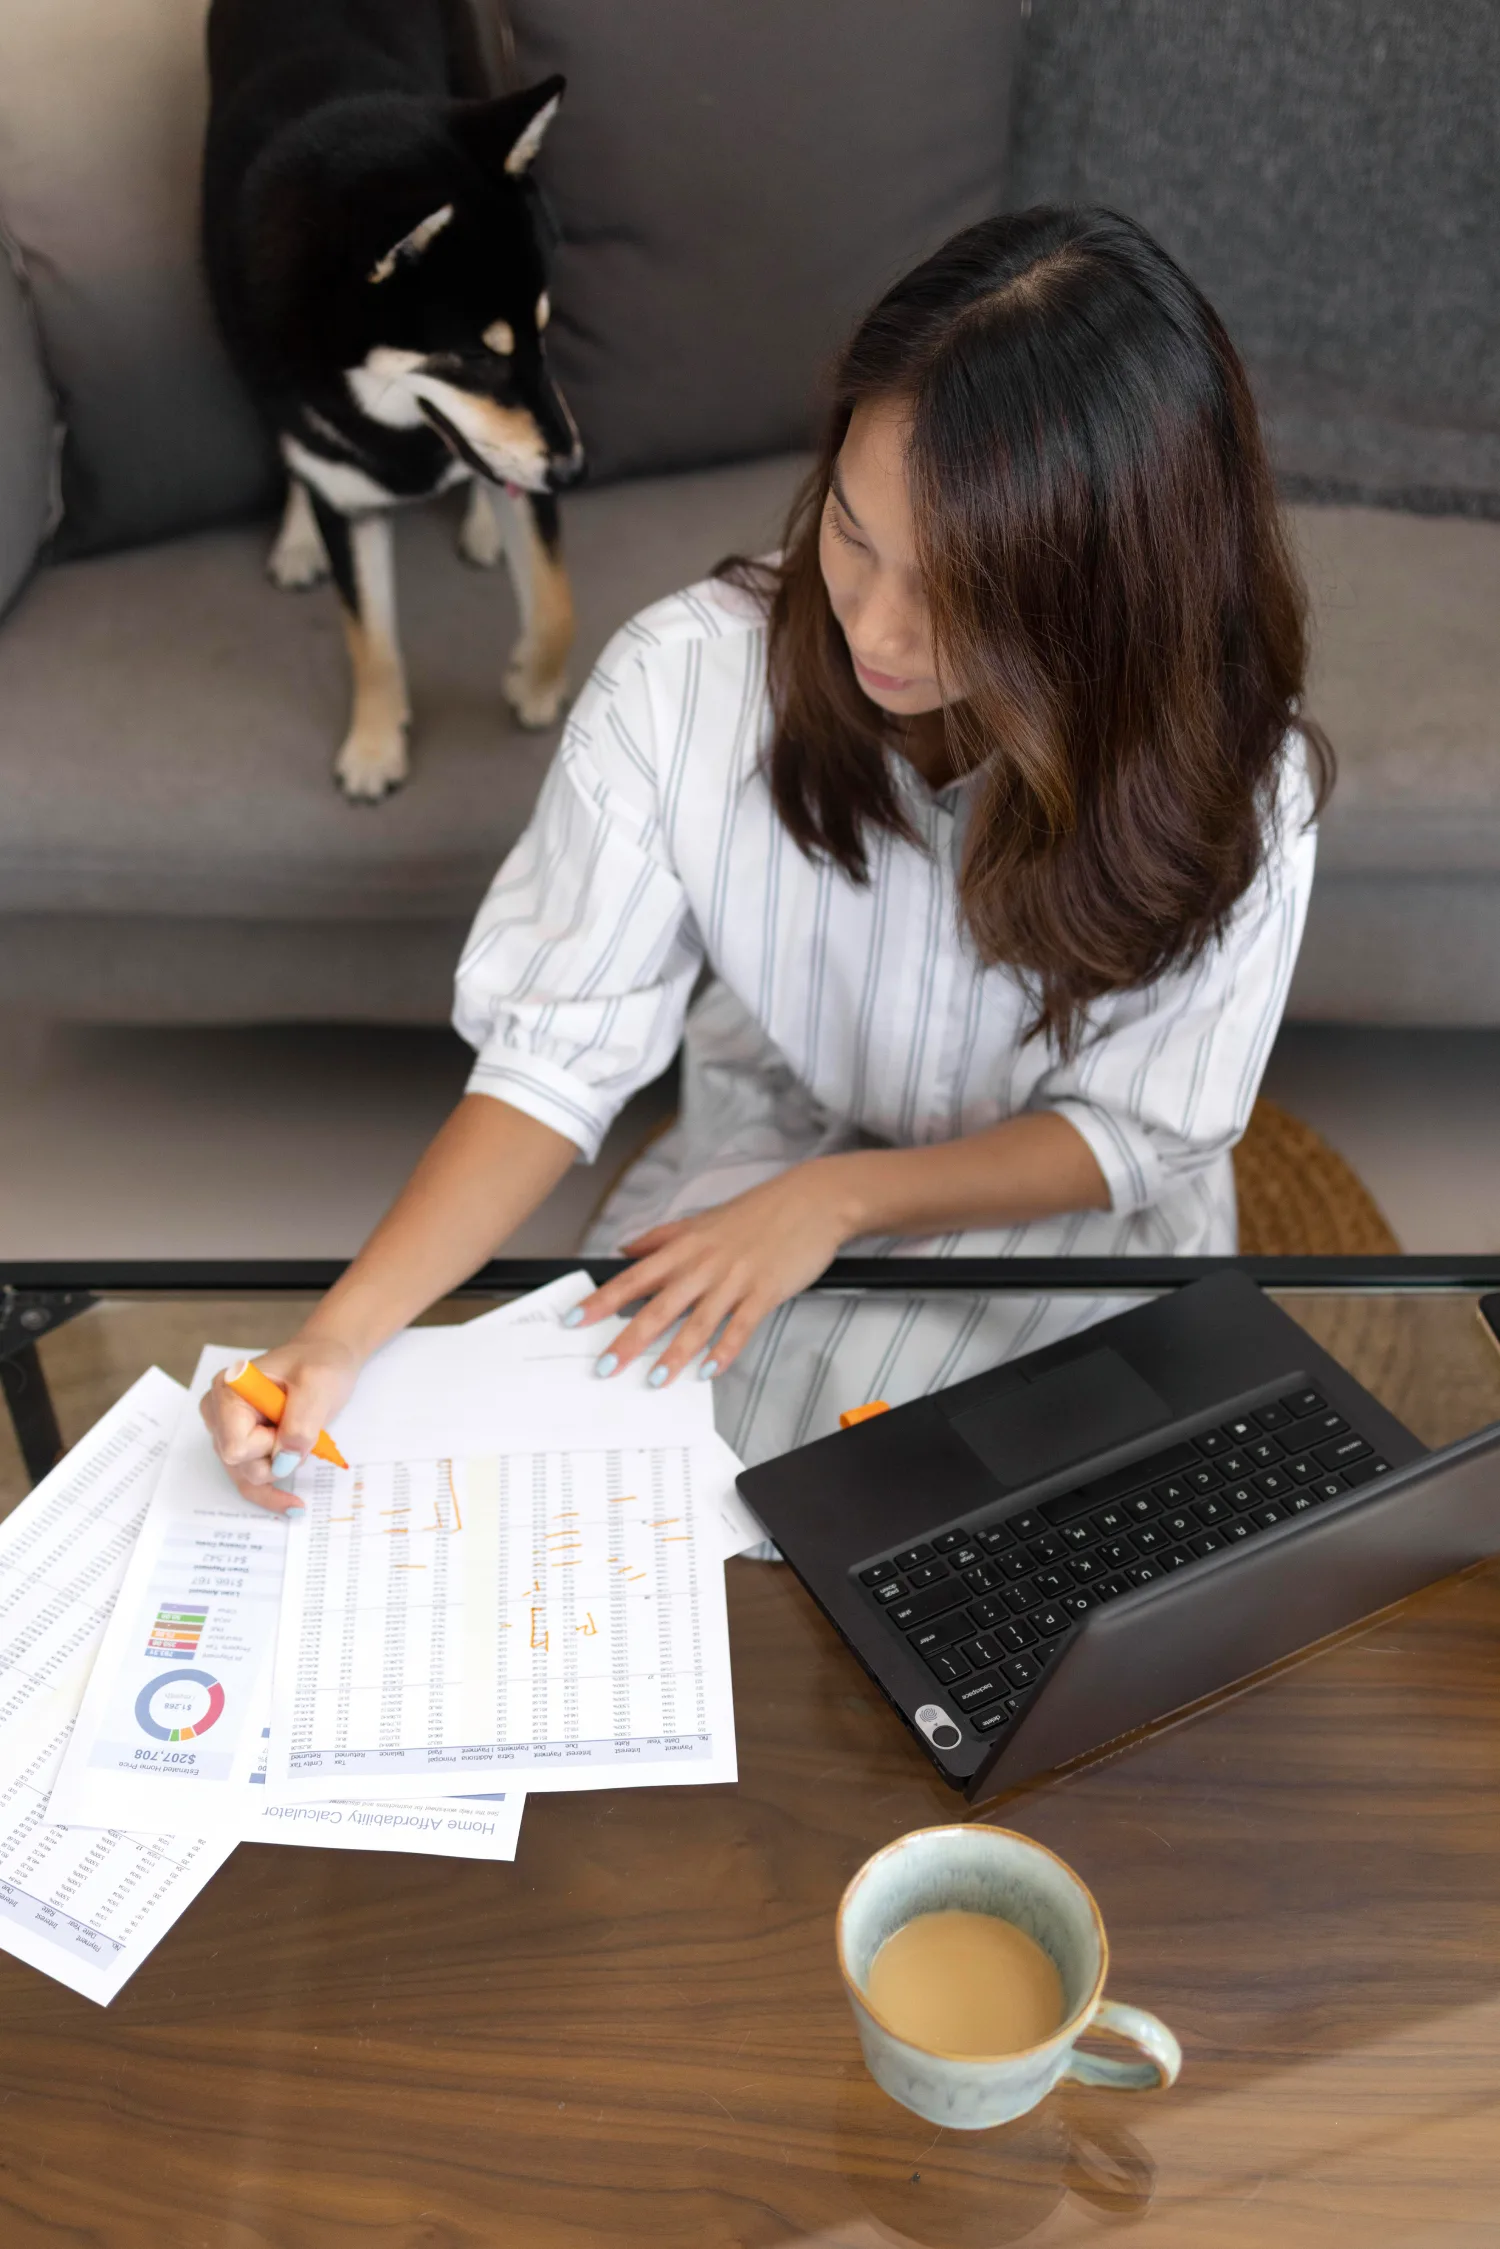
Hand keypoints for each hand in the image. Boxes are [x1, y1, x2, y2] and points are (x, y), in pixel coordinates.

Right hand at [200, 1334, 361, 1511]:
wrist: (325, 1361)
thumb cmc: (319, 1364)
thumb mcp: (318, 1384)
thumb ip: (300, 1422)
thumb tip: (284, 1462)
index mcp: (228, 1390)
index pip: (236, 1445)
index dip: (269, 1446)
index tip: (292, 1425)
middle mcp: (218, 1413)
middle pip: (238, 1465)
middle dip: (277, 1458)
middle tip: (302, 1428)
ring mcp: (227, 1432)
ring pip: (245, 1477)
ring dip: (280, 1469)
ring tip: (304, 1445)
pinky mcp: (241, 1446)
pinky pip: (249, 1482)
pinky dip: (271, 1495)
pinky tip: (293, 1506)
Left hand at [571, 1159, 856, 1384]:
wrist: (811, 1201)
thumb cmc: (758, 1212)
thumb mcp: (702, 1219)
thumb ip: (662, 1237)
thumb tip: (626, 1249)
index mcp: (685, 1247)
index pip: (635, 1277)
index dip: (603, 1300)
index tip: (575, 1319)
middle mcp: (704, 1265)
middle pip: (659, 1306)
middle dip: (629, 1339)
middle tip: (605, 1366)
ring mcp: (735, 1280)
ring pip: (698, 1322)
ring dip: (675, 1354)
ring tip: (654, 1380)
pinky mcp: (765, 1292)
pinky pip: (741, 1326)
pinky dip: (725, 1350)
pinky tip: (710, 1371)